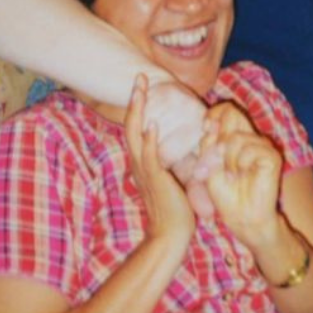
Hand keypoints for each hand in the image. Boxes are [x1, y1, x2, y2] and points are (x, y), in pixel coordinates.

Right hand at [143, 78, 212, 215]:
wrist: (170, 234)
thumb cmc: (174, 210)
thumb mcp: (171, 180)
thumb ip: (170, 164)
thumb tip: (179, 150)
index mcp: (144, 163)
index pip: (138, 128)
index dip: (140, 107)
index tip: (143, 87)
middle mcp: (140, 164)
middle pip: (133, 125)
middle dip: (136, 100)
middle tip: (140, 77)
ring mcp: (146, 171)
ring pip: (137, 135)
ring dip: (140, 112)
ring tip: (141, 91)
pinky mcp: (156, 180)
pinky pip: (151, 157)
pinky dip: (150, 140)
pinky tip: (153, 125)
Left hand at [199, 101, 283, 245]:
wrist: (242, 218)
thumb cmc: (227, 194)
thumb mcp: (209, 165)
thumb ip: (209, 143)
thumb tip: (210, 124)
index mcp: (236, 136)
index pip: (227, 110)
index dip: (213, 114)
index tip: (204, 128)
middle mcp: (251, 137)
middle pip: (233, 113)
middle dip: (217, 138)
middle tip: (215, 160)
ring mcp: (263, 146)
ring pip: (236, 137)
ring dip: (227, 159)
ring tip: (231, 175)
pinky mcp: (272, 157)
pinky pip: (250, 149)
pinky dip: (240, 163)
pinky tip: (242, 176)